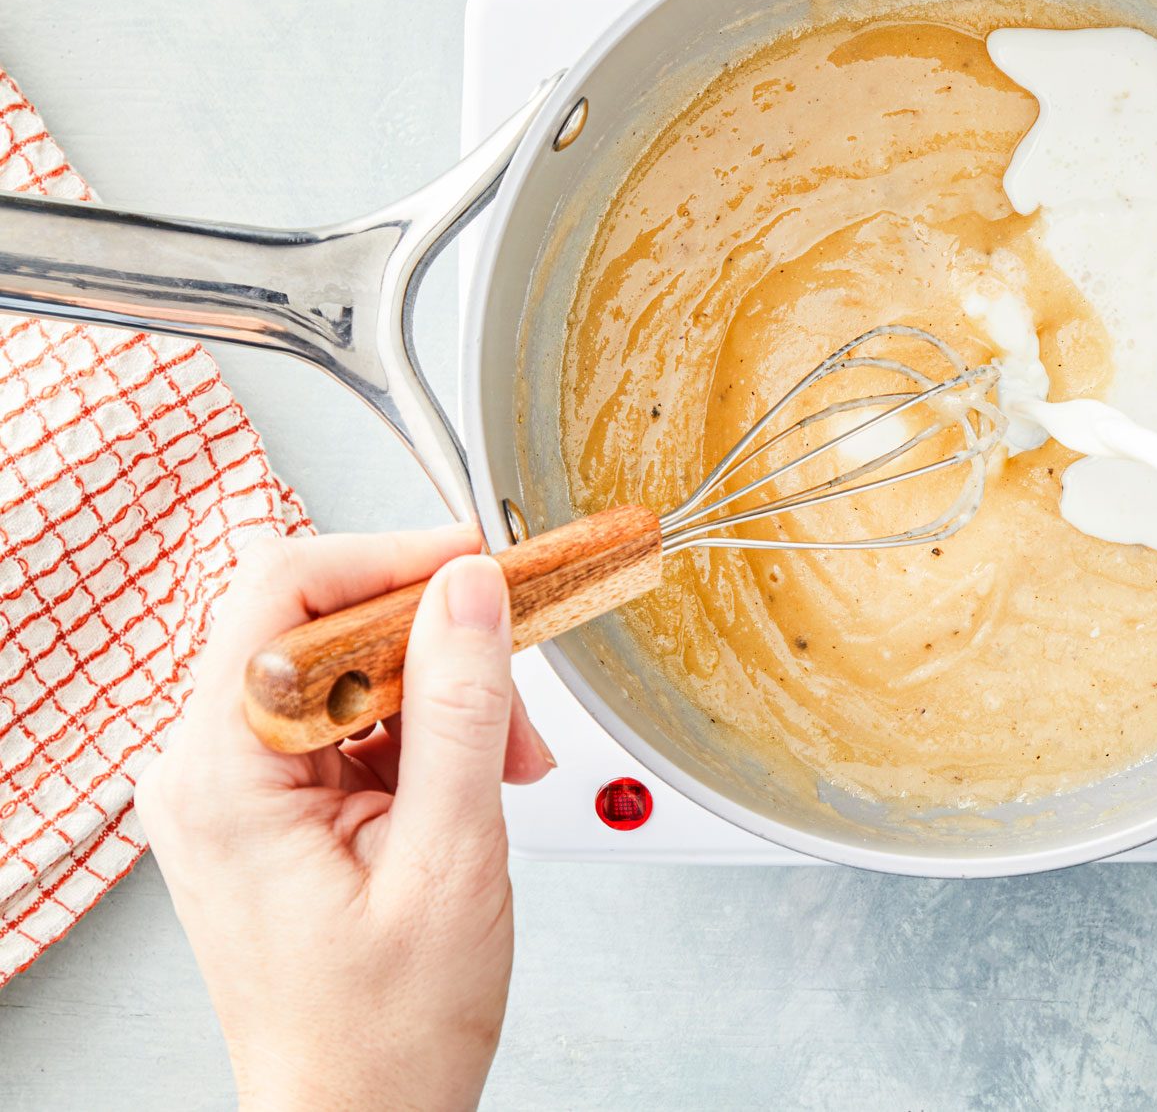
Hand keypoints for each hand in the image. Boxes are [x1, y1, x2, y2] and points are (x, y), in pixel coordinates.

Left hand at [136, 526, 554, 1110]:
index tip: (481, 567)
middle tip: (516, 692)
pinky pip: (350, 723)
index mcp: (221, 777)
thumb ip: (459, 708)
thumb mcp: (449, 857)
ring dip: (442, 695)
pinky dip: (425, 734)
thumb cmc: (386, 1032)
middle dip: (437, 644)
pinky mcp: (268, 808)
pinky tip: (472, 780)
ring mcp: (234, 790)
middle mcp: (205, 770)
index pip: (283, 591)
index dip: (392, 559)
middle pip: (322, 626)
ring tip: (506, 763)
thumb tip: (471, 589)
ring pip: (347, 671)